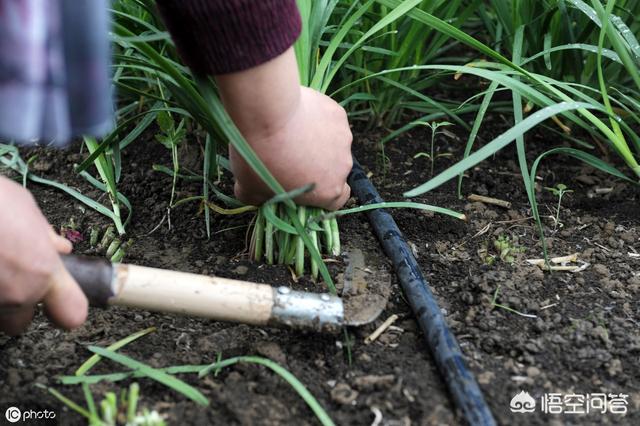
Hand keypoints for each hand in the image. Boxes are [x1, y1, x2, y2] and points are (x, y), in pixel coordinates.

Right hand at [0, 176, 87, 334]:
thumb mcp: (23, 205)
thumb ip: (43, 235)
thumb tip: (58, 247)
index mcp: (43, 271)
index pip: (71, 314)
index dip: (64, 307)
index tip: (57, 298)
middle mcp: (16, 294)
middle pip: (21, 322)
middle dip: (15, 304)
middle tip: (6, 276)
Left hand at [216, 48, 352, 210]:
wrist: (266, 113)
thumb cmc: (259, 156)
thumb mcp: (251, 189)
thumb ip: (262, 199)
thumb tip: (260, 196)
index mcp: (328, 192)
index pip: (337, 201)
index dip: (322, 193)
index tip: (304, 185)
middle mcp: (343, 167)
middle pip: (334, 170)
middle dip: (317, 165)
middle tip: (290, 155)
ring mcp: (344, 139)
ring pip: (333, 144)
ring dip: (318, 142)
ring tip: (291, 133)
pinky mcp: (338, 114)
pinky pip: (329, 121)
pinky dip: (317, 120)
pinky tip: (296, 116)